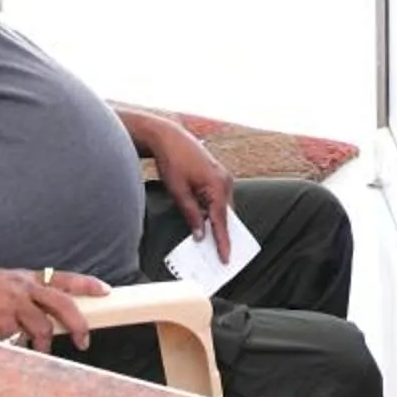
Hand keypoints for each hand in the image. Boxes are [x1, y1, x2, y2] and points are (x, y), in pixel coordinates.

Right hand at [0, 262, 107, 350]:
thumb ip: (21, 295)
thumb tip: (37, 315)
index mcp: (24, 276)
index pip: (63, 278)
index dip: (86, 284)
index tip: (105, 290)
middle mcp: (22, 287)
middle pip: (62, 303)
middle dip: (78, 323)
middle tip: (84, 339)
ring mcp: (11, 303)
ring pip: (43, 326)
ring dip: (45, 342)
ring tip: (41, 349)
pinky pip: (18, 338)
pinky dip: (19, 344)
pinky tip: (11, 343)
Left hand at [146, 120, 236, 258]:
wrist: (170, 137)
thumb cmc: (173, 162)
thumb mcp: (178, 192)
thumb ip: (191, 215)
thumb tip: (199, 235)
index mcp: (218, 186)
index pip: (222, 221)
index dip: (223, 242)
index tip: (226, 259)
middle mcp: (225, 181)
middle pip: (225, 215)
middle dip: (222, 233)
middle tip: (219, 255)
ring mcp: (223, 176)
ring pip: (223, 207)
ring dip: (217, 221)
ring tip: (212, 240)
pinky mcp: (218, 174)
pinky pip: (220, 198)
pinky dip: (214, 210)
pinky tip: (207, 220)